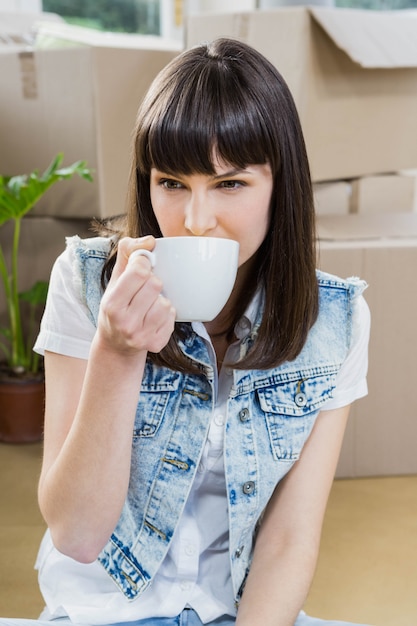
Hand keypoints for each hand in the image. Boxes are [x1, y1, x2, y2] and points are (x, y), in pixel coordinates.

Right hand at [97, 236, 175, 354]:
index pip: (139, 272)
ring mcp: (141, 336)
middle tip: (143, 290)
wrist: (116, 345)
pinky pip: (172, 317)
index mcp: (112, 305)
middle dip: (152, 282)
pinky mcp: (156, 344)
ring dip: (160, 299)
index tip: (140, 269)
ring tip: (148, 305)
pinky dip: (166, 314)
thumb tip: (150, 241)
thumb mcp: (115, 279)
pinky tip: (153, 317)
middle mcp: (125, 323)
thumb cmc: (117, 306)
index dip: (144, 265)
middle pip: (155, 285)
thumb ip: (128, 252)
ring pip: (166, 303)